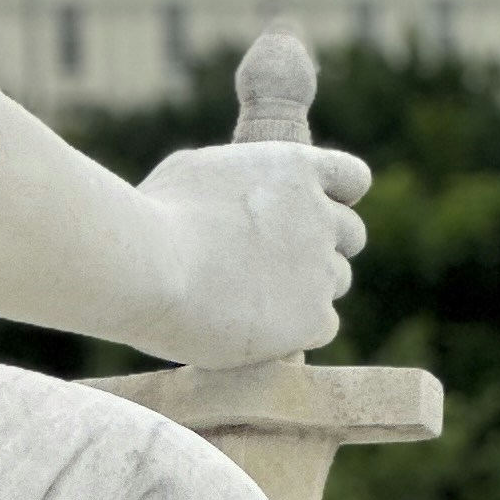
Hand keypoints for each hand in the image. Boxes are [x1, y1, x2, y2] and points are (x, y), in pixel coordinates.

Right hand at [131, 138, 368, 366]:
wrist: (147, 266)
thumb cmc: (151, 215)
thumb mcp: (195, 172)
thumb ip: (235, 181)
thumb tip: (234, 198)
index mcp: (295, 168)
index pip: (353, 179)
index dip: (334, 198)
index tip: (307, 216)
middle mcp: (320, 215)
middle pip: (352, 236)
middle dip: (321, 248)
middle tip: (273, 267)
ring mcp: (320, 268)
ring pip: (336, 281)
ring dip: (306, 290)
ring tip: (252, 299)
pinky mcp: (311, 318)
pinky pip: (324, 326)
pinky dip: (297, 330)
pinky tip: (256, 328)